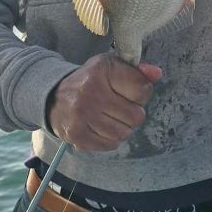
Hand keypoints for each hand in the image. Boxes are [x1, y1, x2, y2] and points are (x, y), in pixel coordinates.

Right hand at [46, 55, 162, 152]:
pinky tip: (101, 127)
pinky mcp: (77, 134)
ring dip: (122, 128)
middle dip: (132, 113)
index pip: (142, 89)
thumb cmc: (91, 81)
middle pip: (136, 116)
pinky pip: (110, 144)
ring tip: (110, 117)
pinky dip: (110, 139)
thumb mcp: (111, 67)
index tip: (130, 91)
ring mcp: (82, 115)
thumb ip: (137, 70)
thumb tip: (157, 74)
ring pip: (124, 133)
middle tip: (119, 107)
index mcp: (102, 70)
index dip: (141, 93)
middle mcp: (90, 91)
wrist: (54, 97)